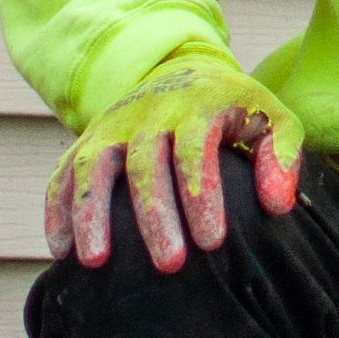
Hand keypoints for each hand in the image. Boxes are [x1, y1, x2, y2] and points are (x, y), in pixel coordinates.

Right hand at [45, 52, 303, 270]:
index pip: (195, 152)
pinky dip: (56, 209)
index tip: (213, 243)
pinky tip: (60, 251)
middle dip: (155, 217)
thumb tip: (277, 205)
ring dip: (90, 213)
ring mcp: (111, 126)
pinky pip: (62, 174)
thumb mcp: (272, 120)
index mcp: (196, 108)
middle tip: (170, 265)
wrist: (183, 71)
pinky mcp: (86, 140)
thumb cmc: (236, 111)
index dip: (203, 196)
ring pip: (93, 168)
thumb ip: (281, 157)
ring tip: (96, 262)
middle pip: (144, 166)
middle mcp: (148, 114)